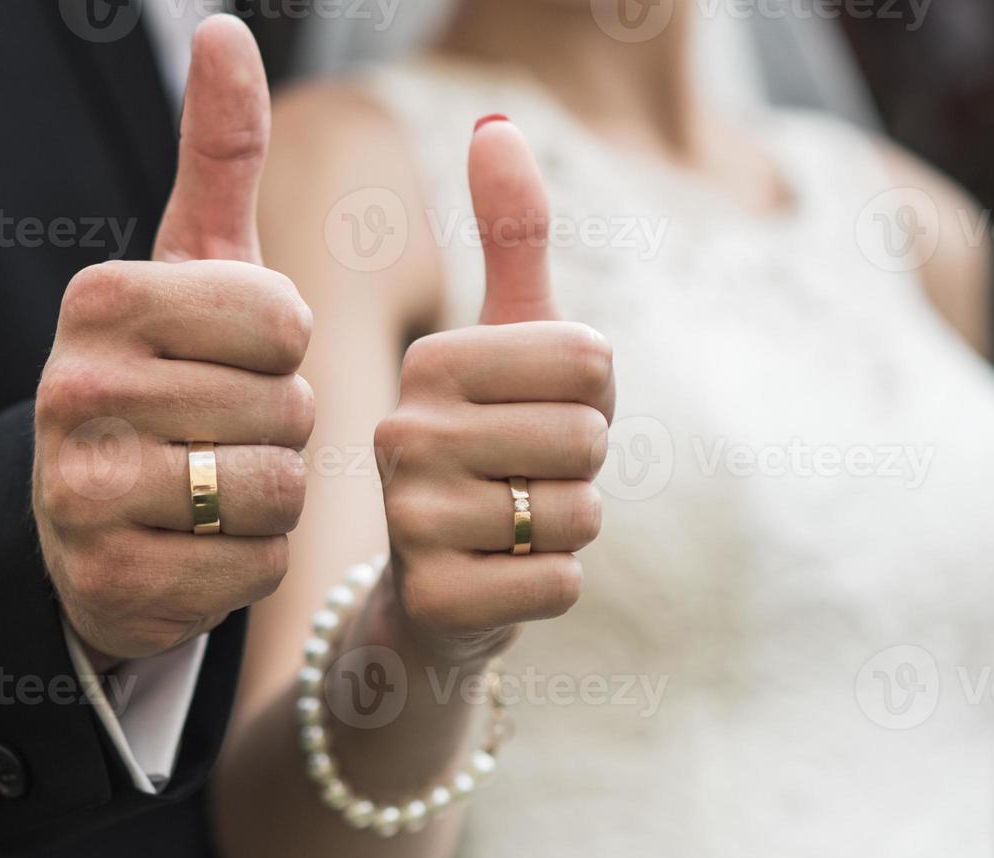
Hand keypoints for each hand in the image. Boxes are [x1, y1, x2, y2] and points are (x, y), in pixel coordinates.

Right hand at [33, 16, 312, 661]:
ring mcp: (79, 496)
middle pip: (286, 410)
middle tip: (222, 428)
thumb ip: (219, 155)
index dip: (287, 347)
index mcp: (100, 299)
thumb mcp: (192, 267)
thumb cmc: (166, 374)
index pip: (285, 321)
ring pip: (275, 493)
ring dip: (272, 496)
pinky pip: (255, 571)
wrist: (90, 515)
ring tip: (214, 484)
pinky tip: (199, 544)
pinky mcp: (109, 584)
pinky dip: (250, 562)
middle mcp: (70, 390)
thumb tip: (226, 27)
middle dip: (280, 425)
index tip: (237, 354)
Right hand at [372, 118, 614, 660]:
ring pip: (577, 513)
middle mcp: (402, 436)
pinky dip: (552, 584)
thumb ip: (511, 237)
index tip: (534, 416)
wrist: (434, 588)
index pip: (588, 359)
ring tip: (509, 526)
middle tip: (522, 479)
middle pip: (588, 437)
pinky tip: (501, 578)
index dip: (591, 396)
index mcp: (428, 363)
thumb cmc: (487, 449)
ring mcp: (411, 523)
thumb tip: (496, 122)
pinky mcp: (436, 600)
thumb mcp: (506, 344)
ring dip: (566, 527)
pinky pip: (561, 583)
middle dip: (580, 468)